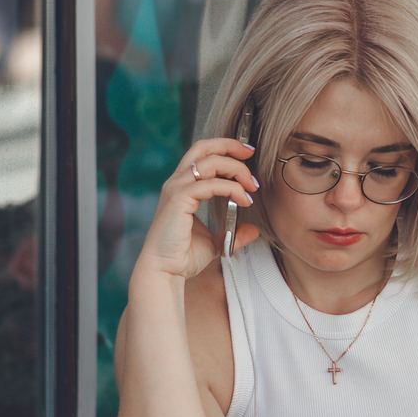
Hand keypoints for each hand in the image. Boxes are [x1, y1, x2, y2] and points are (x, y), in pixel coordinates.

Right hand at [136, 137, 259, 280]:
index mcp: (182, 186)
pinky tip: (245, 200)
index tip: (247, 155)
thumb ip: (233, 233)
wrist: (164, 271)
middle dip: (230, 145)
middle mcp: (177, 183)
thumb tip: (253, 229)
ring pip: (211, 162)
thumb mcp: (215, 242)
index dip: (225, 148)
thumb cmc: (183, 257)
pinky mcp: (179, 199)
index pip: (202, 154)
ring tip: (252, 186)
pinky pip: (211, 184)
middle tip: (251, 154)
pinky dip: (232, 188)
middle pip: (203, 147)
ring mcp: (176, 189)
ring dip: (236, 169)